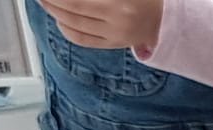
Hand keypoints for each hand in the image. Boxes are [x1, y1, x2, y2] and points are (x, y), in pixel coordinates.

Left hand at [38, 0, 164, 50]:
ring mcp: (117, 33)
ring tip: (45, 1)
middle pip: (72, 7)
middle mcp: (119, 18)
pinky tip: (59, 19)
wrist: (167, 17)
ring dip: (53, 10)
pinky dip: (66, 29)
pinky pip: (83, 39)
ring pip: (74, 23)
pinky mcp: (115, 43)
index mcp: (121, 0)